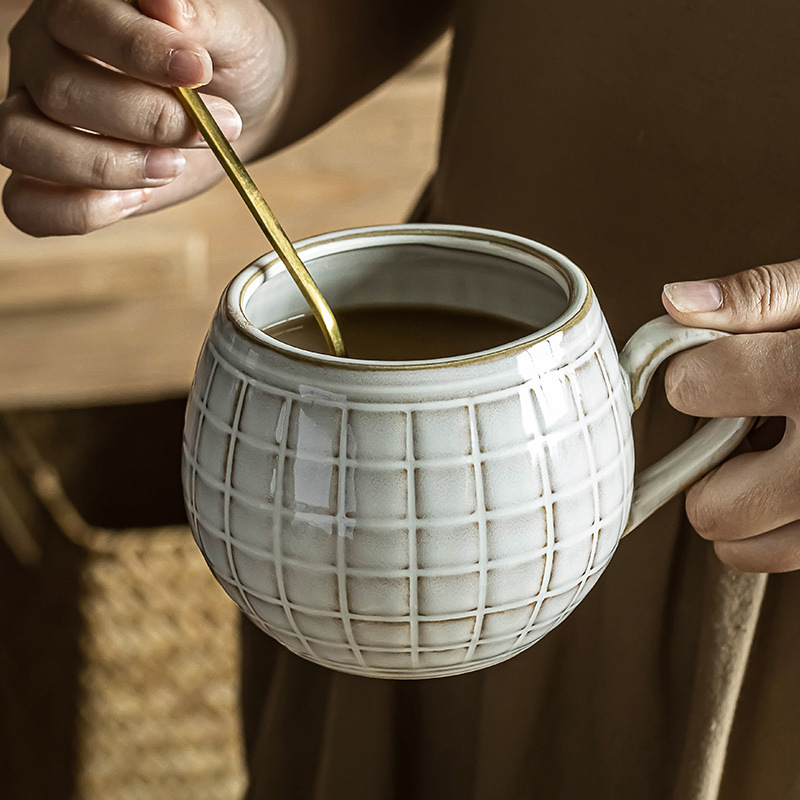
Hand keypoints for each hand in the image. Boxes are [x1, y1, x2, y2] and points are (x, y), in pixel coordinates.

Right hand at [1, 0, 286, 235]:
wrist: (233, 110)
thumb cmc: (224, 62)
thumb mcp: (233, 31)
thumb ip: (204, 16)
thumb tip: (169, 7)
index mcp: (80, 7)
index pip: (81, 19)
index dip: (139, 50)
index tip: (200, 70)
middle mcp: (44, 59)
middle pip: (59, 91)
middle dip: (146, 120)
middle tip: (210, 129)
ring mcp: (36, 119)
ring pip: (23, 143)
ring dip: (106, 167)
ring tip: (173, 166)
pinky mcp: (50, 177)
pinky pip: (26, 205)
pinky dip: (79, 212)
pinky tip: (137, 199)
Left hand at [662, 261, 799, 572]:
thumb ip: (759, 297)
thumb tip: (674, 300)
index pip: (692, 387)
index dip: (694, 372)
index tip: (715, 367)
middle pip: (711, 504)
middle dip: (712, 465)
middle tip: (744, 429)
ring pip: (742, 547)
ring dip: (741, 507)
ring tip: (777, 458)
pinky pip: (783, 557)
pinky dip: (779, 528)